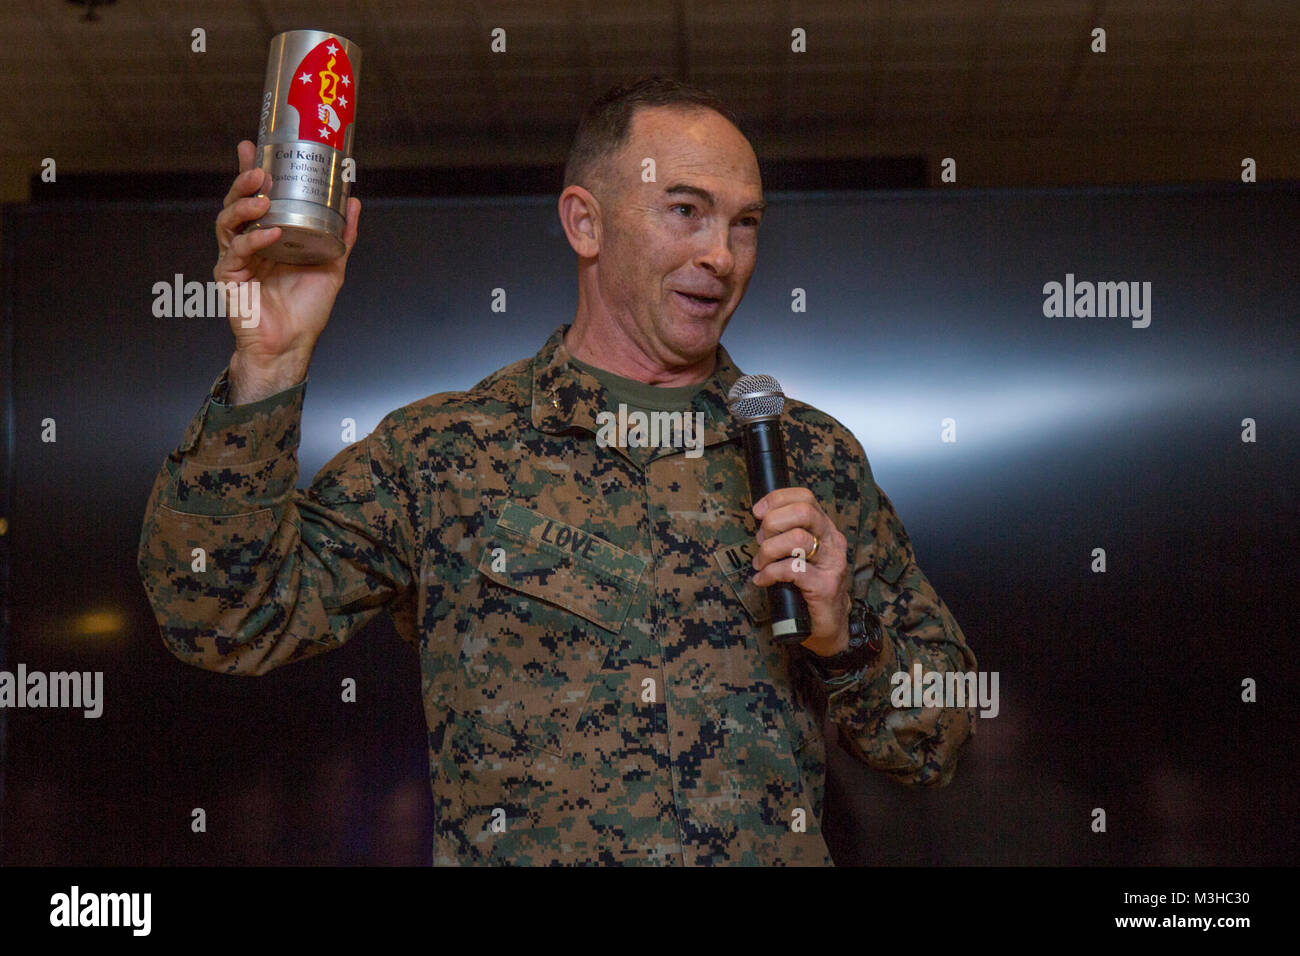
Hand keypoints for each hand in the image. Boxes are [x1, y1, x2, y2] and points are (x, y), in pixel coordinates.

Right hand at [214, 139, 360, 401]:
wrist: (292, 345)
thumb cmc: (306, 309)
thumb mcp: (331, 264)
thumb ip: (342, 235)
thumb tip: (354, 202)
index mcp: (267, 237)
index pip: (255, 197)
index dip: (250, 171)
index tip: (253, 146)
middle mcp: (248, 244)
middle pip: (236, 203)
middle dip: (244, 181)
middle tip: (259, 169)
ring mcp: (236, 259)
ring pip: (228, 221)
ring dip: (244, 204)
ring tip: (262, 194)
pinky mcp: (230, 277)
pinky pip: (238, 251)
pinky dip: (255, 239)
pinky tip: (271, 233)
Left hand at [750, 487, 851, 656]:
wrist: (830, 626)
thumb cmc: (809, 587)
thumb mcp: (801, 554)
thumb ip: (786, 535)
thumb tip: (760, 521)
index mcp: (825, 529)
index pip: (805, 497)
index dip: (777, 499)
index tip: (758, 512)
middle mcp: (832, 541)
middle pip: (803, 511)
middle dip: (773, 523)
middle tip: (762, 542)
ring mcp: (831, 563)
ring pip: (798, 538)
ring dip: (769, 550)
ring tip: (761, 564)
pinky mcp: (825, 586)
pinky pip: (792, 569)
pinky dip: (770, 573)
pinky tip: (763, 580)